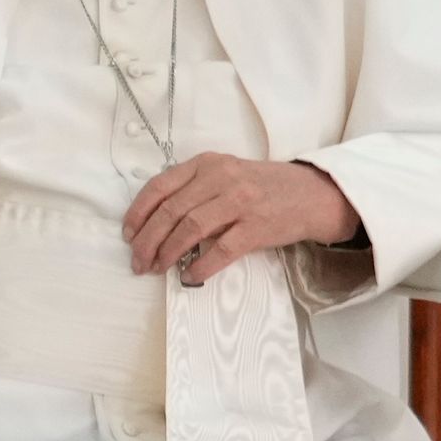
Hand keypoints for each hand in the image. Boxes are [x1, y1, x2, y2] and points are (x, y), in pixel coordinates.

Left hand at [124, 155, 356, 284]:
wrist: (311, 194)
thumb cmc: (263, 187)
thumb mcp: (226, 174)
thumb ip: (194, 188)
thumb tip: (156, 221)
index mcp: (208, 164)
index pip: (160, 186)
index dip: (138, 212)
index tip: (128, 233)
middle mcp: (221, 178)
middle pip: (171, 211)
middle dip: (147, 239)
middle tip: (138, 261)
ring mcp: (240, 202)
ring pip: (191, 229)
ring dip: (167, 253)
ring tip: (157, 268)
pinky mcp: (257, 227)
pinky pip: (221, 250)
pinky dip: (201, 265)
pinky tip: (189, 276)